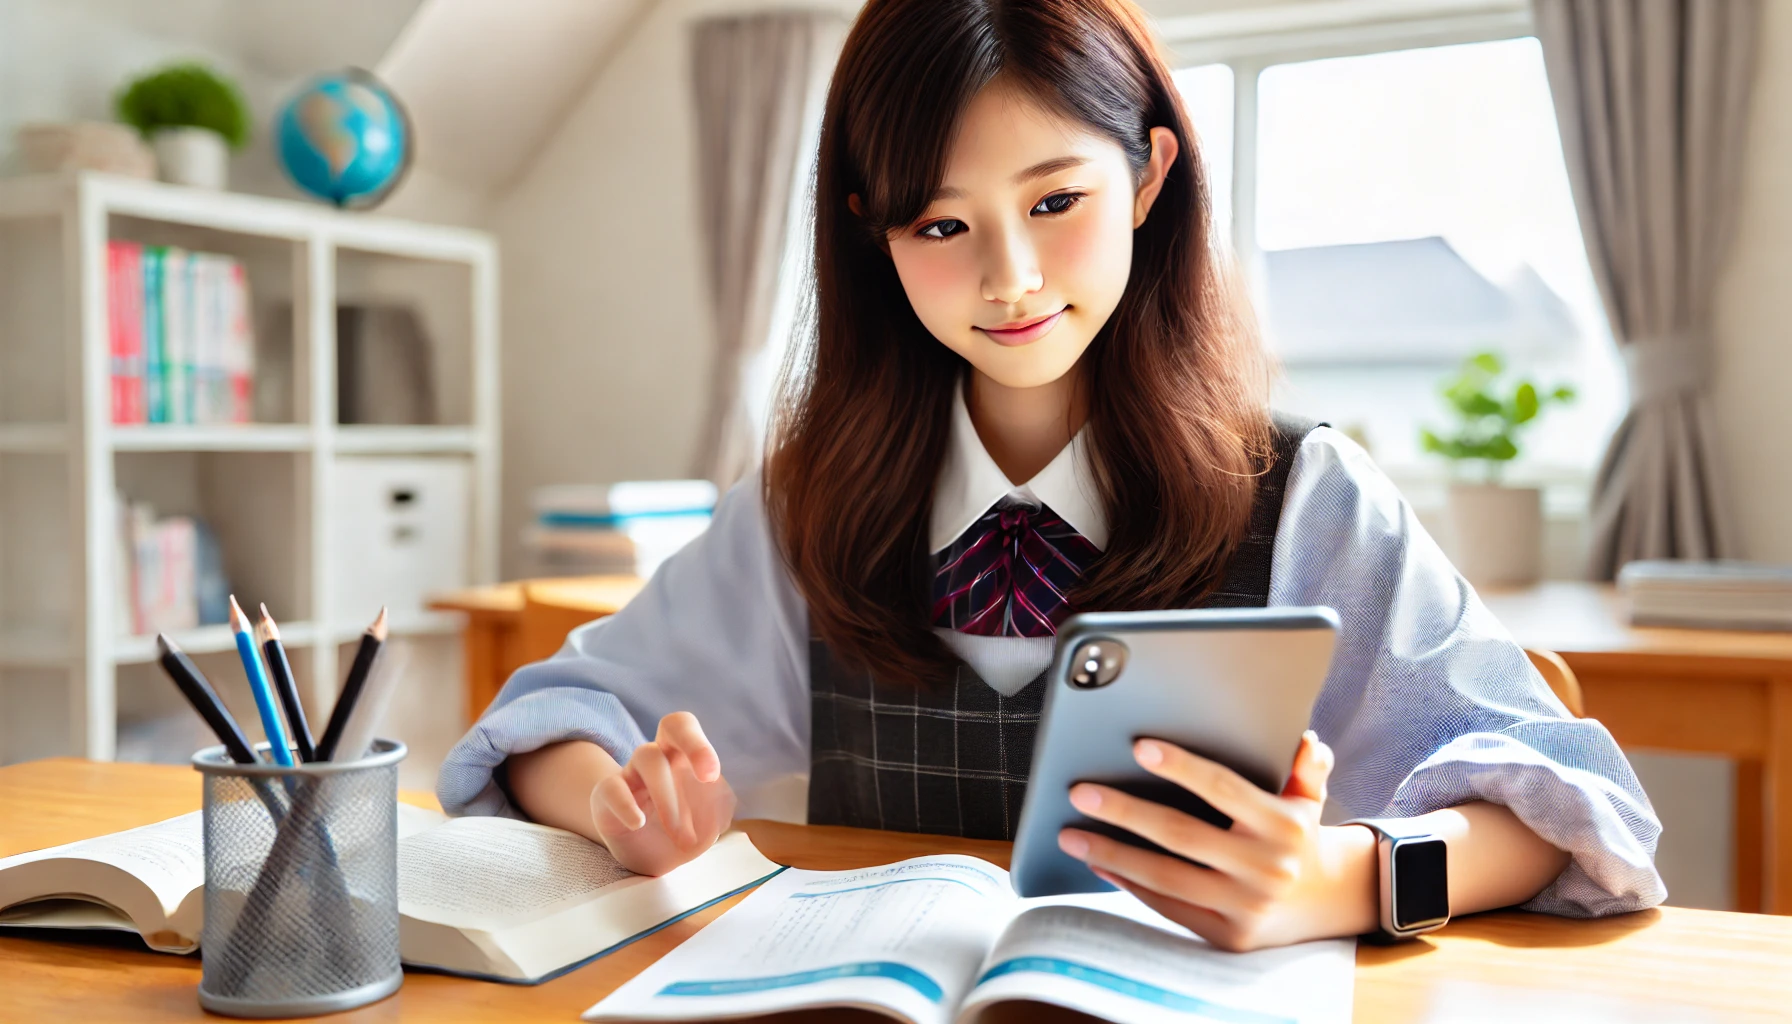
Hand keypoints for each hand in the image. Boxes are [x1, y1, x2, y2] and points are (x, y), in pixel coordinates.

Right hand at [590, 712, 736, 875]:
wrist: (642, 857)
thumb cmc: (678, 835)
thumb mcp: (704, 832)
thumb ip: (715, 816)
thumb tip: (721, 811)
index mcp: (684, 757)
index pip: (687, 729)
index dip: (700, 745)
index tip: (711, 775)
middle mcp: (659, 756)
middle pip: (672, 726)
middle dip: (695, 744)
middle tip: (709, 777)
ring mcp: (631, 773)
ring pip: (648, 758)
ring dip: (670, 798)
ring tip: (685, 839)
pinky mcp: (604, 797)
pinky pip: (613, 788)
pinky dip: (626, 804)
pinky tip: (638, 823)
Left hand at [1055, 731, 1376, 951]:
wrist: (1327, 902)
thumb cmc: (1300, 836)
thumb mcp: (1309, 798)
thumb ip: (1306, 766)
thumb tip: (1302, 739)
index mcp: (1284, 824)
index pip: (1223, 788)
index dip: (1181, 767)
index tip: (1140, 747)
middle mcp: (1266, 867)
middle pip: (1181, 834)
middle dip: (1124, 811)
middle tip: (1080, 792)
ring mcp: (1246, 905)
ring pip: (1166, 876)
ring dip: (1112, 853)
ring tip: (1071, 834)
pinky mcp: (1228, 935)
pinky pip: (1169, 906)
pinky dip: (1130, 884)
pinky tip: (1100, 862)